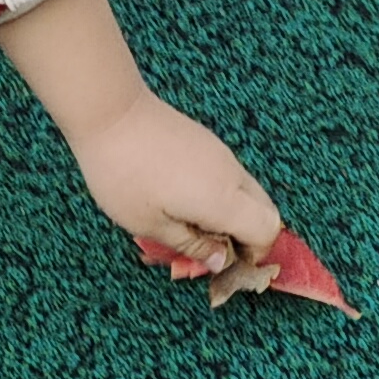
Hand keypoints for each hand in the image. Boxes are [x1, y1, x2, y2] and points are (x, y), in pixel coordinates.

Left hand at [62, 90, 284, 274]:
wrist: (111, 112)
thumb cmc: (123, 174)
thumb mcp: (150, 224)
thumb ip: (191, 245)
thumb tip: (220, 261)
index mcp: (223, 200)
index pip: (267, 230)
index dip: (255, 254)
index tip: (227, 266)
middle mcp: (231, 174)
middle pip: (266, 210)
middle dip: (248, 236)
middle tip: (212, 250)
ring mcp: (221, 154)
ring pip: (247, 192)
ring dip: (232, 215)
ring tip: (191, 226)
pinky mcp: (207, 142)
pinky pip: (230, 176)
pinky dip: (221, 196)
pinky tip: (183, 200)